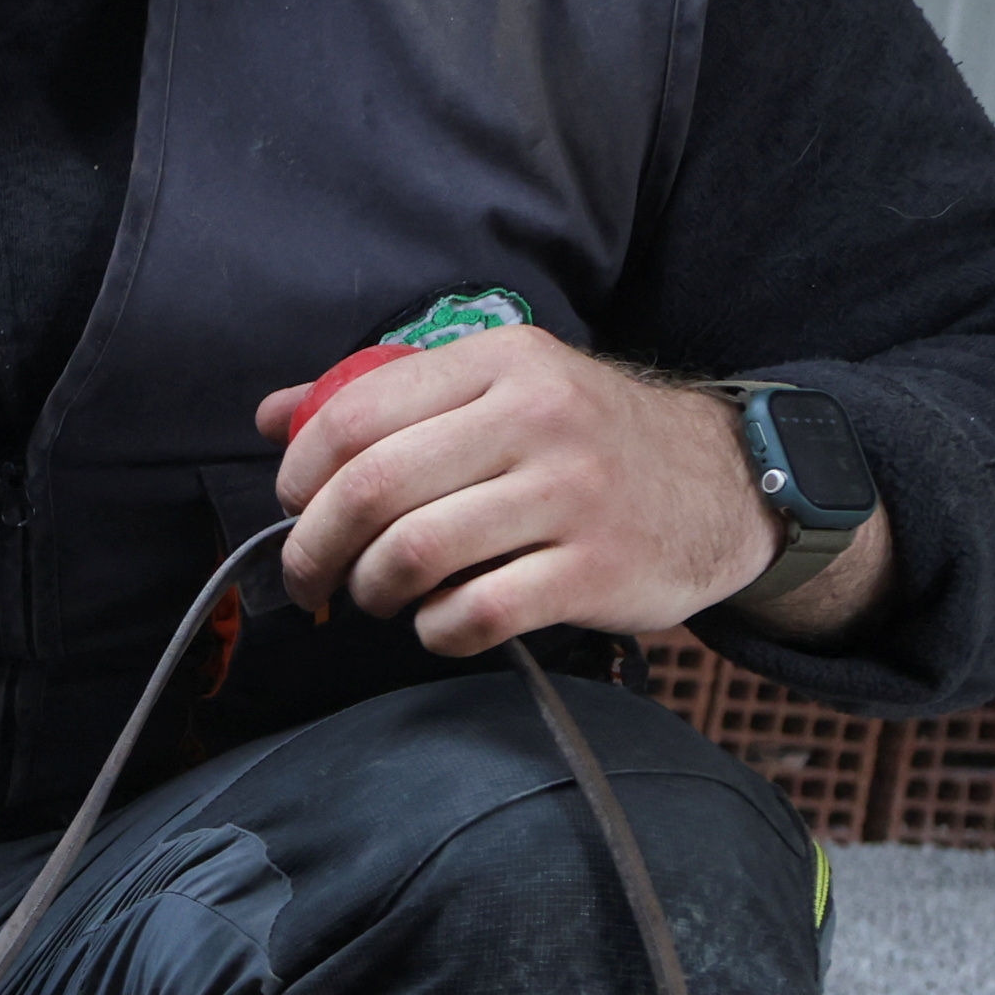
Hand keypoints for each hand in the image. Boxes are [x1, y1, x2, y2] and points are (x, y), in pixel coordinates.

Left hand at [255, 330, 893, 652]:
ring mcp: (571, 495)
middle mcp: (537, 418)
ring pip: (413, 553)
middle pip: (370, 488)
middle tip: (310, 577)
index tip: (292, 509)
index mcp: (502, 363)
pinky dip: (436, 630)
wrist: (723, 484)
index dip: (297, 476)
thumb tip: (271, 414)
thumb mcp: (503, 389)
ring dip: (371, 591)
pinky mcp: (595, 569)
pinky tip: (441, 623)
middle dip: (314, 548)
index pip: (354, 415)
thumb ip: (388, 397)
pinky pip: (475, 613)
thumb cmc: (587, 442)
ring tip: (378, 597)